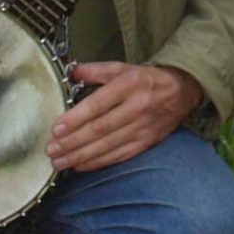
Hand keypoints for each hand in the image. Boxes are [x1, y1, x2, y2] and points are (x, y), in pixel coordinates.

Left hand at [47, 62, 203, 172]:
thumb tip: (72, 72)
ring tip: (59, 160)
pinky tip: (80, 165)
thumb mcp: (123, 68)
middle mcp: (137, 106)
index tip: (56, 128)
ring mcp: (143, 127)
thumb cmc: (147, 79)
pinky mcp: (146, 142)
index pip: (99, 104)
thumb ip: (96, 70)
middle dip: (72, 141)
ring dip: (80, 155)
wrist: (182, 90)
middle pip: (100, 128)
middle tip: (51, 149)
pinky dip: (98, 162)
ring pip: (107, 145)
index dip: (76, 118)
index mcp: (130, 84)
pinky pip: (119, 155)